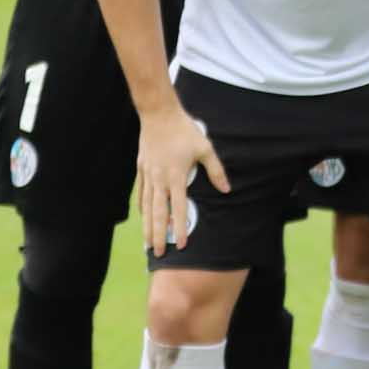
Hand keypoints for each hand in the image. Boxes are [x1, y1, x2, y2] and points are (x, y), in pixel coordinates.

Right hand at [138, 108, 223, 256]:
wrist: (158, 115)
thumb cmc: (184, 131)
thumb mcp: (205, 149)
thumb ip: (216, 171)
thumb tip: (226, 190)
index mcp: (176, 176)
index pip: (178, 209)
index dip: (181, 228)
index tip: (183, 244)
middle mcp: (160, 180)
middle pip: (158, 214)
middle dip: (159, 236)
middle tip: (159, 254)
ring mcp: (148, 175)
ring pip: (147, 207)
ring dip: (148, 227)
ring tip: (148, 243)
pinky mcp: (142, 169)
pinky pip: (141, 194)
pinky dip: (142, 208)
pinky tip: (143, 217)